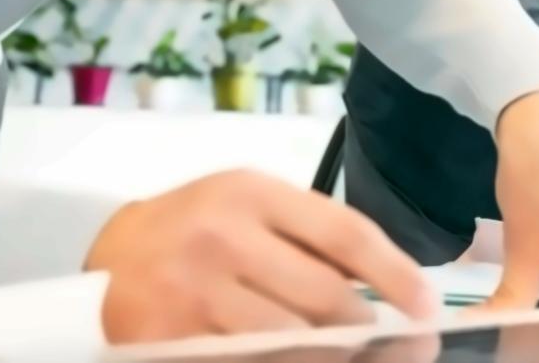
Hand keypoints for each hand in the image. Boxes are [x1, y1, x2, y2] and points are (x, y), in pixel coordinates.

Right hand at [84, 170, 434, 342]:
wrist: (110, 257)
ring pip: (292, 342)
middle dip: (367, 330)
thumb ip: (312, 235)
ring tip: (344, 354)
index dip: (396, 273)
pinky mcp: (169, 342)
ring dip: (329, 356)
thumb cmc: (197, 225)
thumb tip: (390, 285)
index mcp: (252, 192)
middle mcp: (223, 238)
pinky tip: (292, 359)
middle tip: (388, 341)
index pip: (346, 233)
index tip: (427, 305)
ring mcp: (193, 294)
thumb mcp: (251, 203)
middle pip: (326, 298)